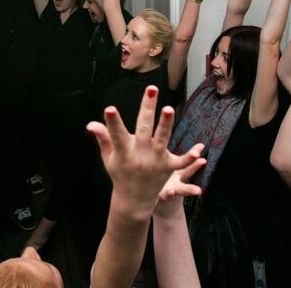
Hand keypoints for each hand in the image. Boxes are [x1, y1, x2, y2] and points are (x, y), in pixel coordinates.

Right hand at [86, 86, 201, 218]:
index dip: (112, 122)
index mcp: (123, 152)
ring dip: (165, 124)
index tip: (109, 109)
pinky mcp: (167, 168)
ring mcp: (155, 162)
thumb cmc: (120, 174)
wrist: (133, 200)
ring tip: (168, 109)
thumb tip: (91, 124)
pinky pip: (180, 162)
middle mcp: (139, 155)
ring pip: (162, 139)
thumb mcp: (108, 157)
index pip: (116, 133)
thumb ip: (103, 138)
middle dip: (147, 108)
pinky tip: (199, 151)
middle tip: (151, 90)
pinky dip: (189, 158)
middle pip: (143, 129)